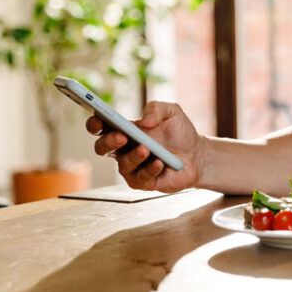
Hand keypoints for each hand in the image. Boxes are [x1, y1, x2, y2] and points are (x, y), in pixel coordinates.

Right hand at [86, 101, 200, 192]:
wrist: (197, 154)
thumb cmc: (179, 132)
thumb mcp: (172, 111)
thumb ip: (156, 108)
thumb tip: (144, 121)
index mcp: (124, 130)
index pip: (100, 127)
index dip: (94, 123)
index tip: (99, 119)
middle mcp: (123, 149)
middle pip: (102, 147)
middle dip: (109, 141)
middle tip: (122, 137)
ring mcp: (131, 167)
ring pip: (123, 164)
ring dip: (133, 156)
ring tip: (145, 149)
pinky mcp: (143, 182)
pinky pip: (140, 178)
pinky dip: (149, 170)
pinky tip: (159, 163)